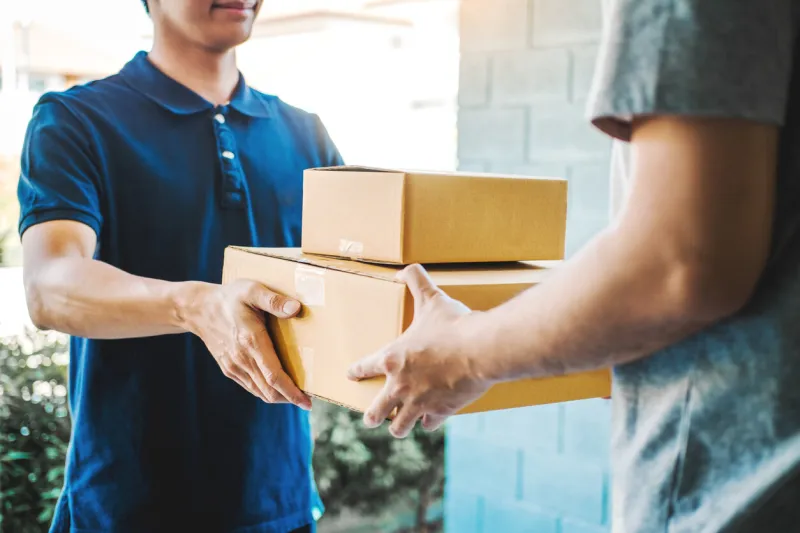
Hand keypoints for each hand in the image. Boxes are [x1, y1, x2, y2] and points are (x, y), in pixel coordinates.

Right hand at [183, 279, 310, 409]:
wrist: (198, 309)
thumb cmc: (230, 297)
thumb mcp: (252, 290)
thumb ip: (274, 300)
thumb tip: (296, 308)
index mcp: (251, 342)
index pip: (274, 376)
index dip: (291, 392)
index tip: (307, 402)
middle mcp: (242, 359)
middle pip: (269, 390)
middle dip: (289, 398)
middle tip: (307, 401)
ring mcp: (234, 366)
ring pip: (259, 392)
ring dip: (278, 397)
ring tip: (295, 396)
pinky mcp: (228, 368)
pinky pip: (250, 387)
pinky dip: (265, 391)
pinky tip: (275, 388)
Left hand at [347, 265, 491, 437]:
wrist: (480, 350)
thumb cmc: (454, 325)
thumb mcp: (432, 299)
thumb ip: (416, 281)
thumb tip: (404, 269)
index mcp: (393, 358)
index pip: (365, 367)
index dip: (357, 371)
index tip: (350, 375)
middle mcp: (400, 385)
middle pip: (376, 410)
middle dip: (372, 415)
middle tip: (370, 418)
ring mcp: (419, 402)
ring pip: (399, 425)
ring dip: (398, 426)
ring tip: (396, 427)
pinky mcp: (440, 411)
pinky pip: (428, 424)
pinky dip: (428, 422)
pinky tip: (429, 421)